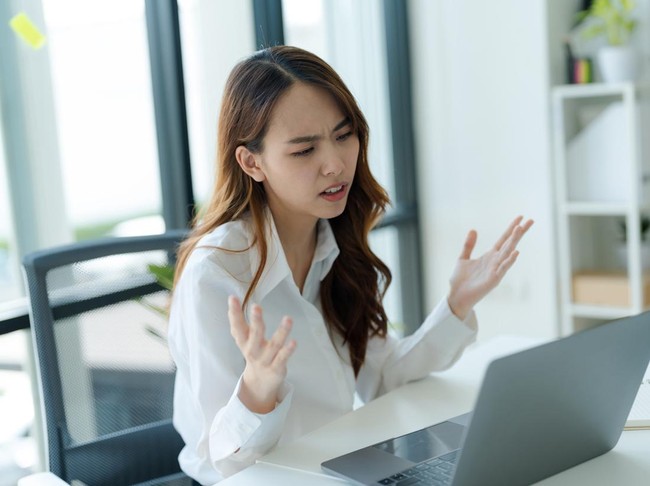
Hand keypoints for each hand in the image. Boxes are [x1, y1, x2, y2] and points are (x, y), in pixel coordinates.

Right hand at [228, 295, 295, 413]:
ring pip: (274, 345)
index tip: (233, 298)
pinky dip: (287, 350)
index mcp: (243, 342)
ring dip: (281, 332)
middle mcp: (253, 351)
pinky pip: (282, 358)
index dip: (234, 313)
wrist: (259, 383)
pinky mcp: (277, 368)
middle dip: (256, 322)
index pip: (237, 327)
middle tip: (256, 307)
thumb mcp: (243, 339)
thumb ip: (238, 321)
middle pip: (254, 336)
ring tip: (288, 318)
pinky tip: (294, 342)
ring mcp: (265, 360)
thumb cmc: (253, 353)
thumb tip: (232, 298)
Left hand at [447, 216, 533, 319]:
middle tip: (530, 220)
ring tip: (521, 229)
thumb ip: (468, 245)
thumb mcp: (463, 258)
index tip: (520, 217)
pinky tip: (516, 252)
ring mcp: (496, 270)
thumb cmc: (460, 280)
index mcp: (489, 256)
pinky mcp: (493, 279)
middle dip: (519, 232)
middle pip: (510, 243)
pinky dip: (509, 261)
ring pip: (507, 253)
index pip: (503, 239)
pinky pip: (503, 268)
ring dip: (514, 241)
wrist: (456, 296)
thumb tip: (473, 229)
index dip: (511, 228)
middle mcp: (495, 261)